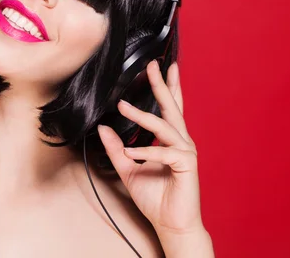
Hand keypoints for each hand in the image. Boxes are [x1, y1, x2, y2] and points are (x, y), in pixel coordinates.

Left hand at [98, 60, 204, 235]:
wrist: (170, 224)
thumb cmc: (155, 197)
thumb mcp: (128, 168)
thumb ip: (115, 148)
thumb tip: (102, 127)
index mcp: (170, 140)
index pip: (168, 108)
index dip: (165, 87)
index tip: (160, 67)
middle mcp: (180, 141)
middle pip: (172, 108)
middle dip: (162, 85)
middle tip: (153, 65)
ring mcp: (185, 152)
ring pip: (165, 126)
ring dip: (143, 116)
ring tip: (123, 105)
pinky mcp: (186, 165)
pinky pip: (165, 152)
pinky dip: (146, 151)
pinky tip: (130, 151)